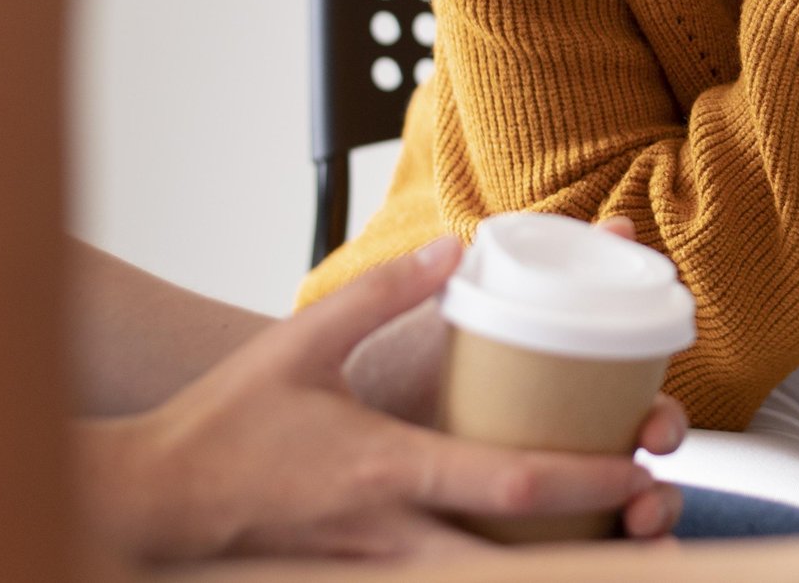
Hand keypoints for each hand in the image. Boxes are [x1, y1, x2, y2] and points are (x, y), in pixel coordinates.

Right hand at [78, 235, 679, 563]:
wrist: (147, 506)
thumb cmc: (221, 426)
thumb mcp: (302, 342)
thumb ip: (383, 294)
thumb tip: (456, 248)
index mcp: (389, 470)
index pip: (508, 482)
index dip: (585, 479)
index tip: (639, 463)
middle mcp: (392, 535)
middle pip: (515, 560)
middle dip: (592, 549)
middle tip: (651, 521)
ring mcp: (376, 569)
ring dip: (551, 571)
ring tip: (618, 550)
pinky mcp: (359, 579)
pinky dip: (492, 573)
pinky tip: (525, 556)